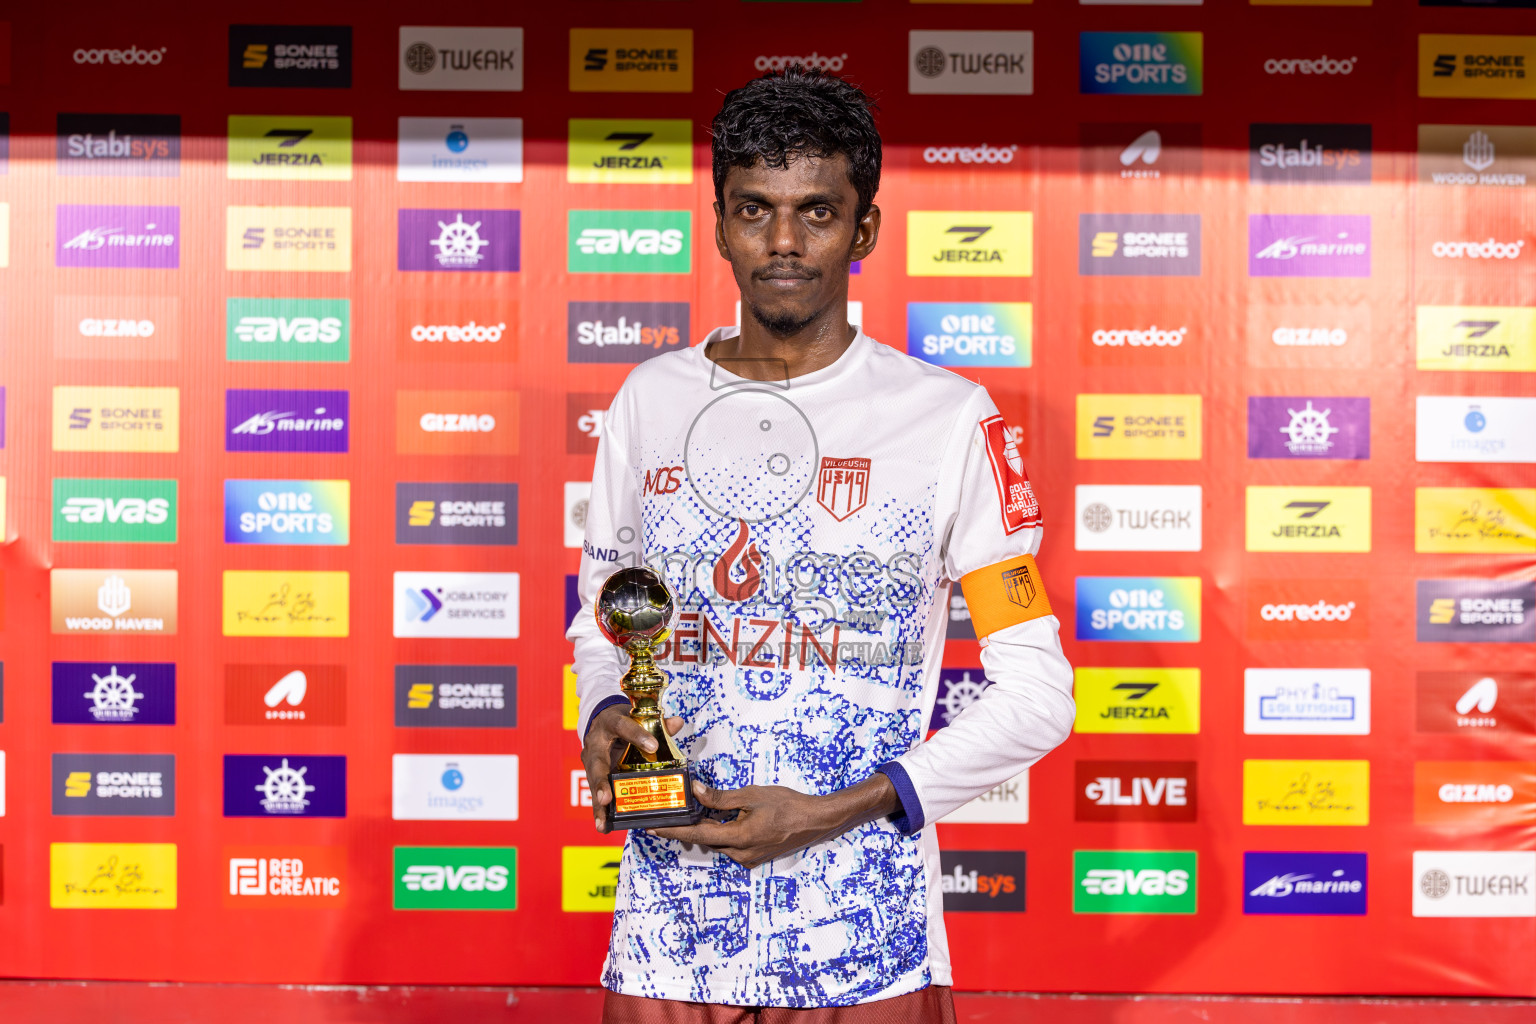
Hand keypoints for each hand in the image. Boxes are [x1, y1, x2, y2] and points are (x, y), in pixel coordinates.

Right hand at [581, 705, 683, 833]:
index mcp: (609, 723)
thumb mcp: (637, 718)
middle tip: (607, 798)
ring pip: (593, 783)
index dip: (637, 736)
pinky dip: (599, 811)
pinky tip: (603, 826)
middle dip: (602, 782)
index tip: (653, 746)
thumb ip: (658, 724)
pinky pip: (595, 794)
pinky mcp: (592, 775)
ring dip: (598, 805)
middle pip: (597, 763)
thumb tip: (677, 723)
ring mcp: (591, 761)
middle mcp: (595, 743)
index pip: (623, 726)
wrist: (600, 720)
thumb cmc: (622, 721)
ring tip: (603, 822)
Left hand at [651, 775, 898, 869]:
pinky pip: (731, 845)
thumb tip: (696, 792)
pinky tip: (724, 818)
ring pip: (719, 843)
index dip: (673, 830)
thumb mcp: (752, 795)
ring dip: (709, 829)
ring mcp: (749, 859)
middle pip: (706, 840)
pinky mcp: (755, 857)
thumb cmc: (788, 804)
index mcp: (739, 838)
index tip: (653, 826)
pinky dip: (723, 833)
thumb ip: (721, 798)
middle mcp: (741, 854)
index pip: (697, 834)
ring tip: (697, 810)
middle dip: (690, 826)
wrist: (816, 820)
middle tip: (673, 810)